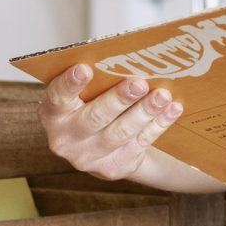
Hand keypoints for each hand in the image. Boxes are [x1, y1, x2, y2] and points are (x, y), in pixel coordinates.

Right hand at [37, 64, 182, 181]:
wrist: (100, 149)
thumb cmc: (91, 106)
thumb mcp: (82, 95)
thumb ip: (95, 81)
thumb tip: (127, 57)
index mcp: (53, 114)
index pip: (57, 98)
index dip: (70, 84)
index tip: (85, 69)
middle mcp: (65, 139)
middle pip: (95, 118)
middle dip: (119, 99)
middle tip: (139, 83)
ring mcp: (88, 158)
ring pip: (120, 132)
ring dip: (144, 112)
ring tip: (162, 95)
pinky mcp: (113, 168)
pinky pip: (139, 143)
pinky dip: (158, 124)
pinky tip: (172, 110)